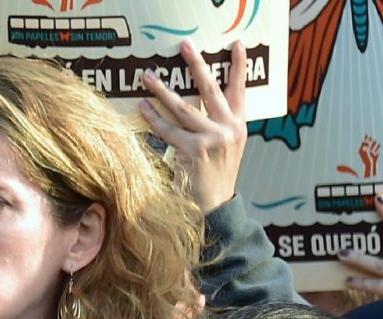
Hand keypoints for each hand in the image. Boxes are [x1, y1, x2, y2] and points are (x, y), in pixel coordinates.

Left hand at [140, 41, 247, 213]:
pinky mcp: (194, 151)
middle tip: (185, 47)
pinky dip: (153, 117)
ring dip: (162, 90)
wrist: (216, 207)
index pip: (240, 90)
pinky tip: (142, 107)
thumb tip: (193, 102)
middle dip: (197, 65)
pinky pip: (169, 130)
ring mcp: (212, 139)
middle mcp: (229, 129)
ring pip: (184, 107)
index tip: (237, 45)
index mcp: (239, 125)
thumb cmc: (215, 177)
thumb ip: (216, 125)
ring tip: (147, 76)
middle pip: (211, 89)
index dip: (239, 67)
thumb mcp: (225, 148)